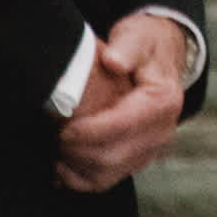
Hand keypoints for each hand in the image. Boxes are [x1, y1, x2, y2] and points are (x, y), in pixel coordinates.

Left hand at [55, 15, 191, 192]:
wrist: (161, 55)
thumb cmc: (145, 45)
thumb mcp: (137, 36)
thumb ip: (126, 47)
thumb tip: (114, 62)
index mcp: (163, 102)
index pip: (122, 127)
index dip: (89, 131)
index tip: (63, 127)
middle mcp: (162, 131)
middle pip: (113, 157)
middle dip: (78, 151)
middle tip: (53, 137)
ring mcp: (151, 149)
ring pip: (108, 175)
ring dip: (76, 167)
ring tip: (55, 149)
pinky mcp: (137, 159)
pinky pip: (106, 180)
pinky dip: (80, 178)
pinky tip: (61, 166)